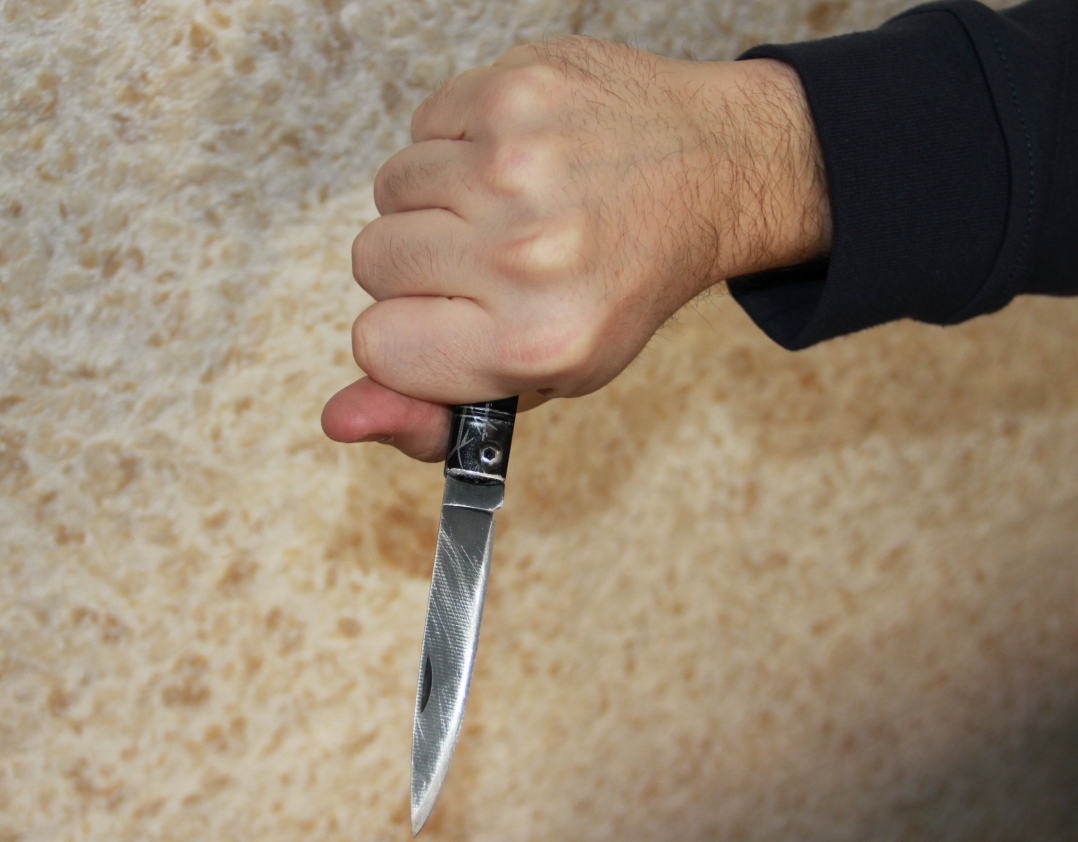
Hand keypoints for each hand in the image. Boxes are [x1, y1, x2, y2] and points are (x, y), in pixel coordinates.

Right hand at [322, 37, 830, 460]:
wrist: (709, 169)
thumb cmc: (621, 282)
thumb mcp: (544, 375)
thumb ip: (435, 411)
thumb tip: (339, 420)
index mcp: (535, 341)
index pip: (378, 346)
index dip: (404, 334)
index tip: (446, 319)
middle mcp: (526, 254)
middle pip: (372, 261)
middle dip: (419, 263)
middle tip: (490, 256)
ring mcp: (518, 163)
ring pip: (392, 188)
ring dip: (436, 198)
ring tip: (508, 203)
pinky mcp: (514, 90)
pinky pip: (421, 124)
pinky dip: (456, 140)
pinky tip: (514, 156)